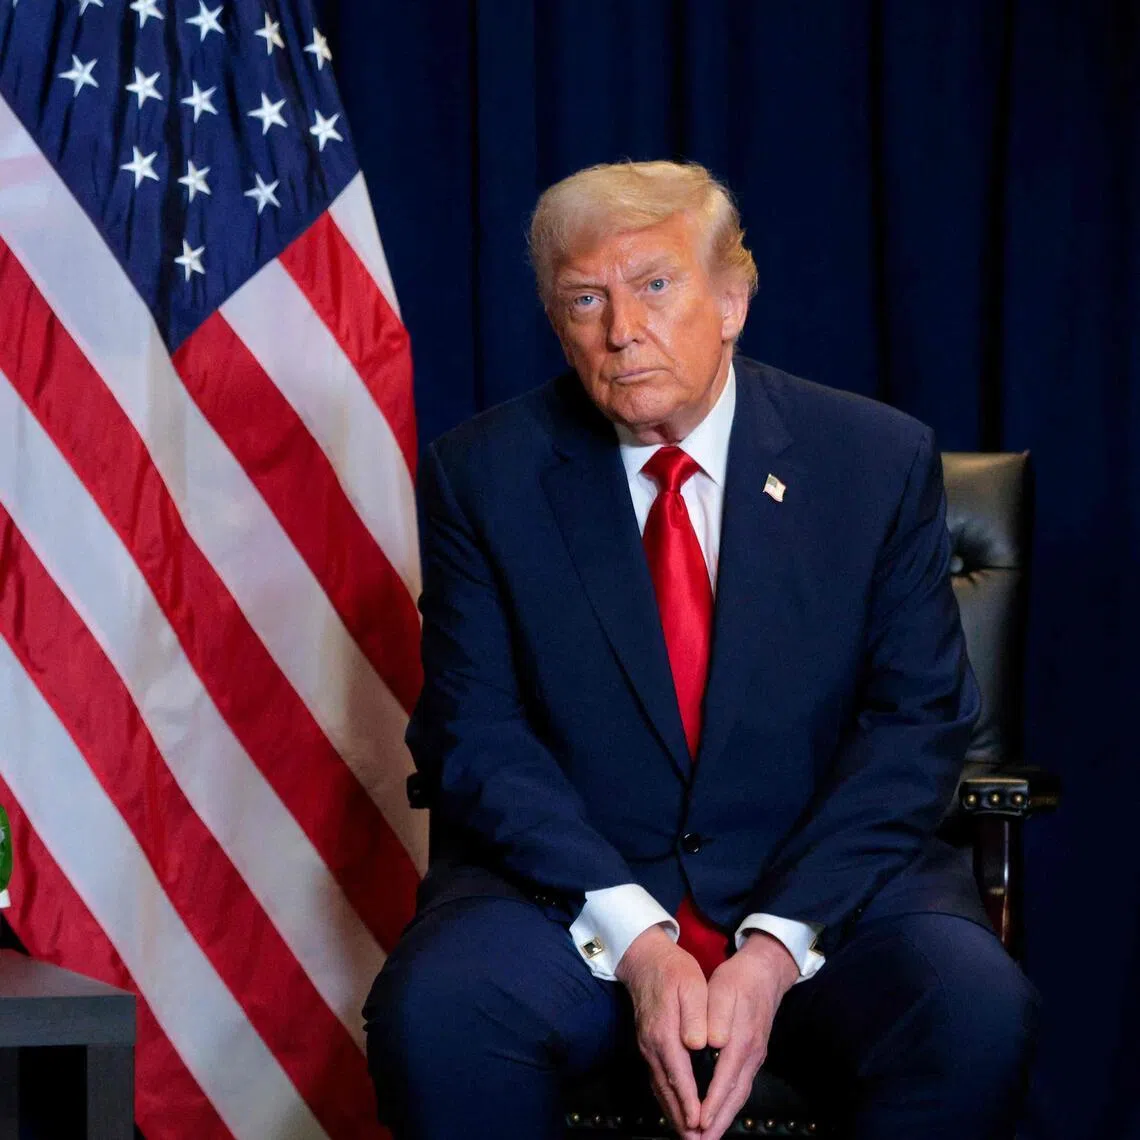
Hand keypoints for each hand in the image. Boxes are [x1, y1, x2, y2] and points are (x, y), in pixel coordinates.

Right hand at [615, 925, 708, 1138]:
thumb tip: (700, 1044)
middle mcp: (652, 1045)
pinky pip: (656, 1078)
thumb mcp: (691, 984)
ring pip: (659, 1087)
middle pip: (667, 1089)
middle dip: (681, 1117)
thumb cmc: (673, 970)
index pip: (679, 1074)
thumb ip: (696, 1015)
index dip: (690, 1101)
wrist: (644, 958)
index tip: (700, 1122)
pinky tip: (674, 1108)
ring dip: (673, 1112)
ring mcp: (647, 1046)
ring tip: (687, 1134)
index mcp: (665, 1032)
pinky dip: (666, 1098)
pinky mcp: (647, 1044)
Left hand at [698, 932, 799, 1138]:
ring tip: (708, 1137)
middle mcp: (751, 1054)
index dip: (712, 1102)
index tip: (699, 1122)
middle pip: (734, 1096)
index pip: (725, 1079)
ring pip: (739, 1094)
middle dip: (718, 1122)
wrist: (764, 973)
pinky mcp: (754, 1055)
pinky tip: (720, 1113)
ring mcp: (755, 1057)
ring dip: (724, 1118)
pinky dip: (730, 1104)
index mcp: (741, 1040)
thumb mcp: (724, 989)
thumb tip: (714, 1042)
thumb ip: (718, 1017)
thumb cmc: (739, 980)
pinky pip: (741, 1087)